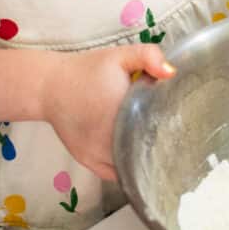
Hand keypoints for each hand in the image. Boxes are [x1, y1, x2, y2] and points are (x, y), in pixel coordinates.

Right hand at [41, 43, 175, 181]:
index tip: (177, 122)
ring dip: (143, 159)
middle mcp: (110, 138)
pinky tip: (134, 157)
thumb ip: (148, 56)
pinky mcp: (87, 161)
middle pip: (146, 151)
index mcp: (122, 111)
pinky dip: (126, 168)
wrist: (50, 85)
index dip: (171, 128)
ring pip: (131, 166)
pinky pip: (115, 174)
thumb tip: (171, 73)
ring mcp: (97, 153)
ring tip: (153, 146)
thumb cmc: (87, 70)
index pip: (158, 129)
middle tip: (169, 134)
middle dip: (160, 144)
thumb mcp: (120, 55)